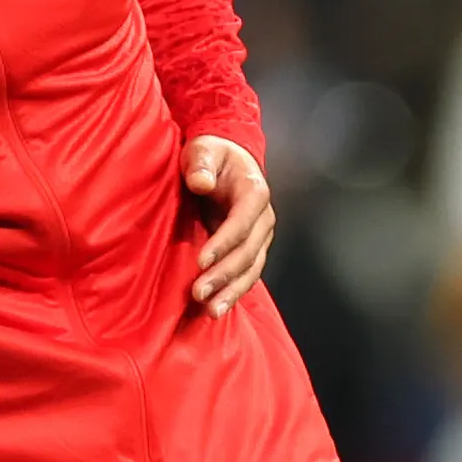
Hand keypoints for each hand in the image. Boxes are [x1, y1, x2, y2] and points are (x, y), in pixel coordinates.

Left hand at [184, 136, 274, 317]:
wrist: (226, 162)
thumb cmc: (211, 155)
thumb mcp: (202, 150)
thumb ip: (201, 164)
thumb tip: (201, 183)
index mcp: (254, 192)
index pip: (242, 223)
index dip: (223, 243)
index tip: (200, 260)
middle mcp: (264, 219)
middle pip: (248, 253)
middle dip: (223, 275)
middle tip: (197, 293)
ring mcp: (260, 237)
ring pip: (251, 270)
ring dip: (231, 292)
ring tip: (210, 311)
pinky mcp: (252, 250)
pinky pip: (246, 276)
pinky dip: (233, 293)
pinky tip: (217, 309)